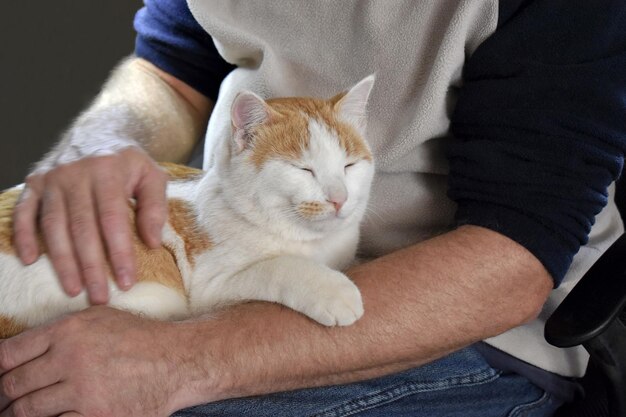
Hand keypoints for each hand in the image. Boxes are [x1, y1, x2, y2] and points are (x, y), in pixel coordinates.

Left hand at [0, 307, 197, 416]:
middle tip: (3, 402)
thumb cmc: (139, 337)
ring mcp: (83, 390)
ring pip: (28, 410)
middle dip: (3, 396)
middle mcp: (71, 359)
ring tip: (15, 415)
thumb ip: (61, 331)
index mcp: (68, 331)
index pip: (9, 354)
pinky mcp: (96, 416)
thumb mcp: (99, 318)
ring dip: (17, 415)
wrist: (176, 360)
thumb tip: (23, 351)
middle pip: (13, 385)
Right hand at [13, 147, 168, 303]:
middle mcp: (75, 174)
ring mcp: (52, 179)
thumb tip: (152, 243)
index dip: (119, 253)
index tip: (126, 282)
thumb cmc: (129, 163)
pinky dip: (24, 236)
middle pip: (82, 228)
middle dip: (91, 266)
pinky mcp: (35, 183)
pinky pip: (24, 212)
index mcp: (107, 172)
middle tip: (99, 298)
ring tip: (73, 289)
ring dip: (62, 261)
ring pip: (54, 226)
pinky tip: (30, 261)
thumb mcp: (152, 175)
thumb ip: (155, 206)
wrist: (98, 132)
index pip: (113, 220)